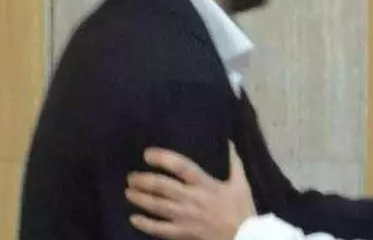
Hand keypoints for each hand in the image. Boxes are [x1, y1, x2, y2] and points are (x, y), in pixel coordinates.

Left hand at [126, 142, 255, 239]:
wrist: (244, 238)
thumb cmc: (241, 209)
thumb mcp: (241, 183)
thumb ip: (234, 162)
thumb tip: (228, 142)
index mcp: (206, 184)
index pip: (181, 167)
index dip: (163, 158)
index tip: (148, 154)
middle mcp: (192, 199)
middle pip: (162, 186)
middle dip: (143, 180)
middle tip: (131, 176)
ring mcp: (185, 217)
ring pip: (156, 206)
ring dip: (140, 198)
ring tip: (129, 192)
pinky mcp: (182, 233)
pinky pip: (159, 229)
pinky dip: (144, 224)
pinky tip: (134, 218)